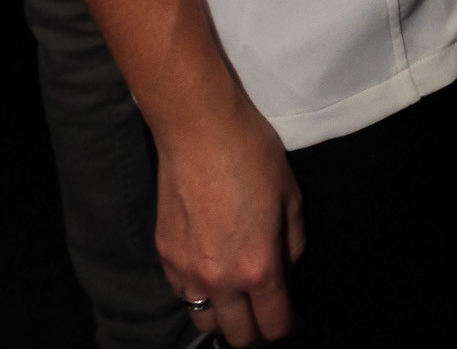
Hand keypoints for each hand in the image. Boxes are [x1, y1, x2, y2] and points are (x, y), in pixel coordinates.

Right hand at [154, 87, 304, 344]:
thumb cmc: (252, 154)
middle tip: (263, 313)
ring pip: (204, 319)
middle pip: (238, 336)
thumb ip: (292, 244)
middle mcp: (220, 280)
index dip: (285, 326)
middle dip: (255, 332)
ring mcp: (186, 271)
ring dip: (223, 316)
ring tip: (234, 298)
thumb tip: (286, 269)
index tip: (289, 317)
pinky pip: (182, 291)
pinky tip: (208, 270)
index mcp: (258, 268)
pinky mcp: (164, 255)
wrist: (199, 128)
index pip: (273, 326)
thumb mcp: (291, 196)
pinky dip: (197, 290)